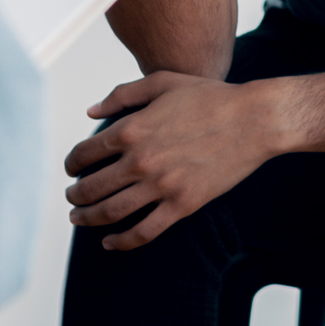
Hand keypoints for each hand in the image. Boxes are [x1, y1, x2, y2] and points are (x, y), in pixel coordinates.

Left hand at [63, 72, 294, 250]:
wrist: (253, 120)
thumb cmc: (210, 97)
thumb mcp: (163, 82)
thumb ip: (122, 95)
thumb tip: (90, 112)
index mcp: (131, 128)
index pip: (84, 153)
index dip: (71, 164)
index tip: (72, 169)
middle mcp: (141, 160)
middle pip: (91, 187)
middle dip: (74, 194)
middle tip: (71, 197)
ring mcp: (161, 186)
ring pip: (111, 212)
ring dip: (87, 218)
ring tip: (78, 218)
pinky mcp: (182, 205)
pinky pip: (144, 232)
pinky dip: (122, 241)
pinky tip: (110, 242)